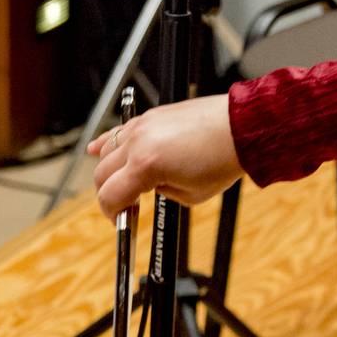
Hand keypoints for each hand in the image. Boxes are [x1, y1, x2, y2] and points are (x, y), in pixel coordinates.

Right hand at [87, 95, 243, 217]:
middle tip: (122, 205)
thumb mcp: (190, 195)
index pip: (110, 196)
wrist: (240, 128)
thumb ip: (161, 192)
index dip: (112, 214)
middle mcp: (138, 142)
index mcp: (145, 166)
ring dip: (107, 170)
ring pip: (106, 151)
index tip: (119, 220)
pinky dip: (106, 143)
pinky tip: (95, 149)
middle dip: (108, 194)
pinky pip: (118, 130)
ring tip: (118, 182)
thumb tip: (148, 187)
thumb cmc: (221, 160)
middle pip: (102, 174)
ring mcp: (143, 126)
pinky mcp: (151, 116)